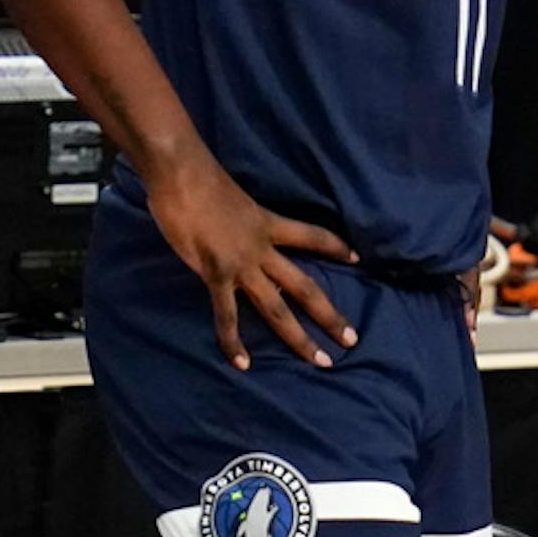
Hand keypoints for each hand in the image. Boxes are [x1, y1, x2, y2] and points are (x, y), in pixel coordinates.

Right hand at [145, 154, 357, 369]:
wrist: (181, 173)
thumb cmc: (200, 177)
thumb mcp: (233, 197)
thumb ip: (240, 219)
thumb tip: (235, 231)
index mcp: (269, 223)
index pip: (313, 236)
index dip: (335, 247)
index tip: (356, 259)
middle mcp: (262, 247)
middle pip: (305, 286)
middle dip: (329, 315)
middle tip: (351, 340)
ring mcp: (241, 264)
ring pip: (278, 308)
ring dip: (299, 337)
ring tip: (320, 361)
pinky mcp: (216, 273)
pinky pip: (227, 315)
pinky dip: (233, 342)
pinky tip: (243, 364)